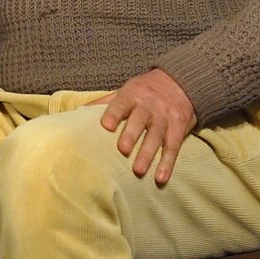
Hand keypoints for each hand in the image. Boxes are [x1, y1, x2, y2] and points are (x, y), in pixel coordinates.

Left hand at [93, 68, 196, 183]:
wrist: (181, 81)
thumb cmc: (145, 90)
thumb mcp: (127, 90)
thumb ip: (106, 102)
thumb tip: (79, 113)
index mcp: (133, 95)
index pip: (121, 103)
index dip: (114, 113)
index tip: (106, 126)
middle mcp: (149, 105)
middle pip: (139, 120)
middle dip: (131, 135)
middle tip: (122, 150)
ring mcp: (165, 117)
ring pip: (156, 135)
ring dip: (148, 153)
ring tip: (138, 171)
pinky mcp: (178, 128)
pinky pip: (173, 146)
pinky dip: (167, 163)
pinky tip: (161, 177)